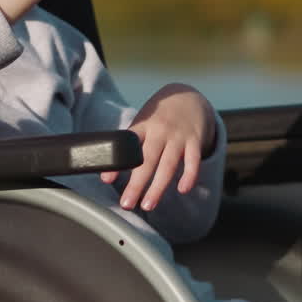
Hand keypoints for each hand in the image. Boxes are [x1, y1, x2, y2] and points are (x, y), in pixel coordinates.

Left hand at [101, 83, 216, 209]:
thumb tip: (106, 175)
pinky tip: (183, 190)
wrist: (188, 96)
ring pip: (168, 164)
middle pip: (147, 160)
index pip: (127, 145)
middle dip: (136, 184)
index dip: (116, 163)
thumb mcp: (141, 123)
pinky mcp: (195, 141)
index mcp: (143, 126)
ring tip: (147, 205)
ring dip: (158, 187)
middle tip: (126, 203)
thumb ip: (127, 145)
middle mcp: (160, 131)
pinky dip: (189, 176)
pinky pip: (194, 161)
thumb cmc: (158, 116)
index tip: (106, 180)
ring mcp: (178, 136)